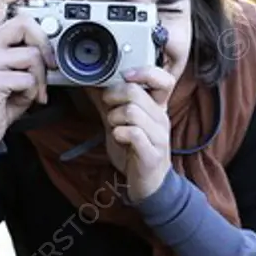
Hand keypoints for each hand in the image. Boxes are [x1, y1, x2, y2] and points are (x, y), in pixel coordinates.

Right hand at [0, 0, 56, 147]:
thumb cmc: (2, 98)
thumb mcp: (15, 68)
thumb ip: (28, 50)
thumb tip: (56, 41)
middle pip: (25, 21)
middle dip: (46, 45)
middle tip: (51, 65)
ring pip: (32, 54)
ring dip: (41, 78)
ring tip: (33, 91)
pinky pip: (28, 78)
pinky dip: (33, 92)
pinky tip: (22, 100)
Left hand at [101, 67, 175, 202]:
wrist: (149, 183)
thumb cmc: (135, 150)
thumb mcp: (120, 122)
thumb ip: (109, 102)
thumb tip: (91, 82)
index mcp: (157, 107)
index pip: (164, 79)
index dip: (144, 72)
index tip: (125, 76)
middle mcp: (161, 118)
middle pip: (136, 92)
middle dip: (113, 96)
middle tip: (107, 105)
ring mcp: (159, 136)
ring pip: (133, 112)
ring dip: (114, 118)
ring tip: (114, 127)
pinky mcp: (152, 154)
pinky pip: (134, 134)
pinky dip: (119, 133)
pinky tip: (118, 138)